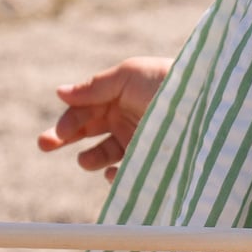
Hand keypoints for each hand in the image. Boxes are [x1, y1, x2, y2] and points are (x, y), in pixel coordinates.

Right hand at [37, 57, 172, 181]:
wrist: (206, 101)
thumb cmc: (166, 81)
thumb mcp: (128, 75)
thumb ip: (94, 86)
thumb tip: (59, 92)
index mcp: (117, 96)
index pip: (82, 111)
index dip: (66, 122)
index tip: (56, 135)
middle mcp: (124, 117)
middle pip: (85, 131)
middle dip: (63, 138)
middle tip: (44, 145)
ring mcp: (138, 139)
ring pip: (102, 154)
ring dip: (90, 158)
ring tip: (88, 160)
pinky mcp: (151, 159)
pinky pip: (126, 173)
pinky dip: (115, 176)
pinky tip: (112, 173)